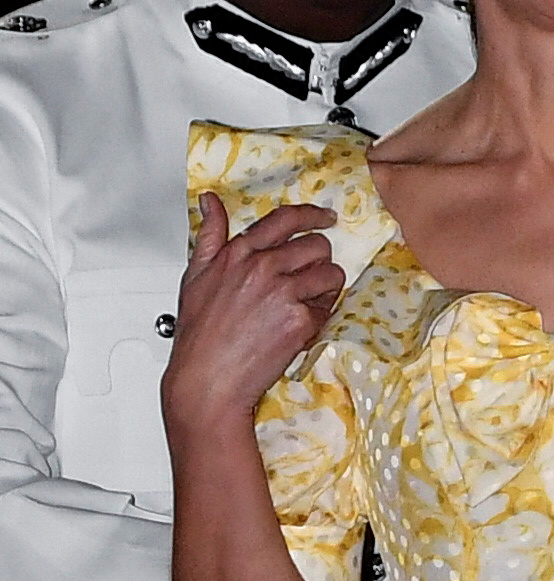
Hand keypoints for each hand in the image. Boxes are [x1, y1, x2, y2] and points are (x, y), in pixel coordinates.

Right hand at [164, 196, 342, 432]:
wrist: (207, 380)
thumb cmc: (199, 335)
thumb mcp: (195, 276)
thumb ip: (209, 235)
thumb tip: (209, 201)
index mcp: (238, 253)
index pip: (284, 220)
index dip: (311, 215)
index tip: (325, 217)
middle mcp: (262, 268)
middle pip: (316, 245)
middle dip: (319, 258)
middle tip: (311, 275)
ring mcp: (283, 293)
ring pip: (330, 274)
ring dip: (325, 286)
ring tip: (306, 302)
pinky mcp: (300, 321)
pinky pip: (329, 307)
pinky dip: (321, 315)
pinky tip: (299, 326)